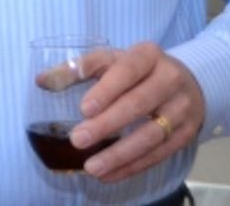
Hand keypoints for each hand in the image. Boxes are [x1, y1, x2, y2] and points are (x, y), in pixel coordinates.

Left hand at [69, 40, 203, 182]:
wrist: (184, 81)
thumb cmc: (136, 70)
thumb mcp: (109, 60)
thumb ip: (76, 69)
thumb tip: (42, 81)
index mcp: (148, 55)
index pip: (128, 69)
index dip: (107, 90)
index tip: (84, 109)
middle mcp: (170, 79)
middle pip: (139, 104)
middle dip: (108, 125)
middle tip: (78, 140)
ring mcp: (182, 108)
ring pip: (152, 134)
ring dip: (120, 154)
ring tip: (92, 166)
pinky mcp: (186, 133)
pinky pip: (160, 153)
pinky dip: (134, 166)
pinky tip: (110, 174)